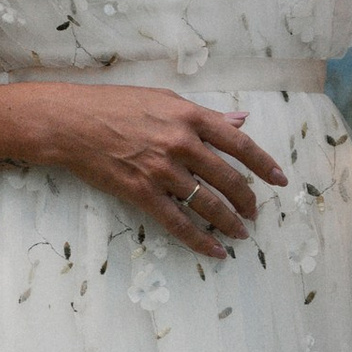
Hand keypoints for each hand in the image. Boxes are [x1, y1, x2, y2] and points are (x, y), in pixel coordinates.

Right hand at [18, 84, 285, 258]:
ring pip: (208, 203)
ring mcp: (162, 170)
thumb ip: (206, 114)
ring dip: (229, 222)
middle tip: (255, 213)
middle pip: (229, 178)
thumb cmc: (116, 105)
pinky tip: (215, 252)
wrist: (71, 122)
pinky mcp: (142, 192)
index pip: (240, 143)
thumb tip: (241, 120)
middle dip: (247, 200)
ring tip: (241, 233)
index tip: (280, 180)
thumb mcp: (165, 99)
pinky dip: (200, 241)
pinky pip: (178, 222)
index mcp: (190, 116)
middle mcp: (181, 142)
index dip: (264, 164)